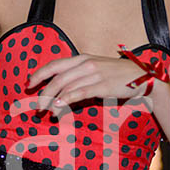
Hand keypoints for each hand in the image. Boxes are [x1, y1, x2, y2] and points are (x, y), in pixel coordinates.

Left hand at [28, 55, 146, 115]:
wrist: (141, 76)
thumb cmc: (116, 74)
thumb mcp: (95, 67)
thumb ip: (79, 74)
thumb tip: (60, 88)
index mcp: (82, 58)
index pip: (55, 65)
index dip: (39, 74)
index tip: (29, 84)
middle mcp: (85, 63)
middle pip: (57, 77)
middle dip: (43, 92)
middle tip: (36, 105)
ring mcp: (94, 74)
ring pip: (66, 86)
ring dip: (52, 100)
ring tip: (46, 111)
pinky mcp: (102, 86)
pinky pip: (80, 92)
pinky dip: (67, 99)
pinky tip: (58, 106)